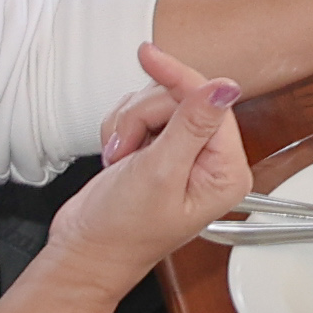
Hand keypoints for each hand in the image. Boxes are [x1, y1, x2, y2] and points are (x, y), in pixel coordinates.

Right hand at [45, 39, 255, 296]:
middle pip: (180, 99)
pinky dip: (121, 130)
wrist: (85, 254)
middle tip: (126, 149)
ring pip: (157, 104)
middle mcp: (211, 161)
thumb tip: (225, 87)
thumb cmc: (121, 234)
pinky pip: (140, 115)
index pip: (211, 102)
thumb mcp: (159, 174)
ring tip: (121, 160)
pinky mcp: (159, 150)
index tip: (149, 58)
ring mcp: (184, 154)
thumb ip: (192, 126)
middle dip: (143, 117)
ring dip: (129, 125)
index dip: (177, 81)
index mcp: (227, 171)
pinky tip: (117, 158)